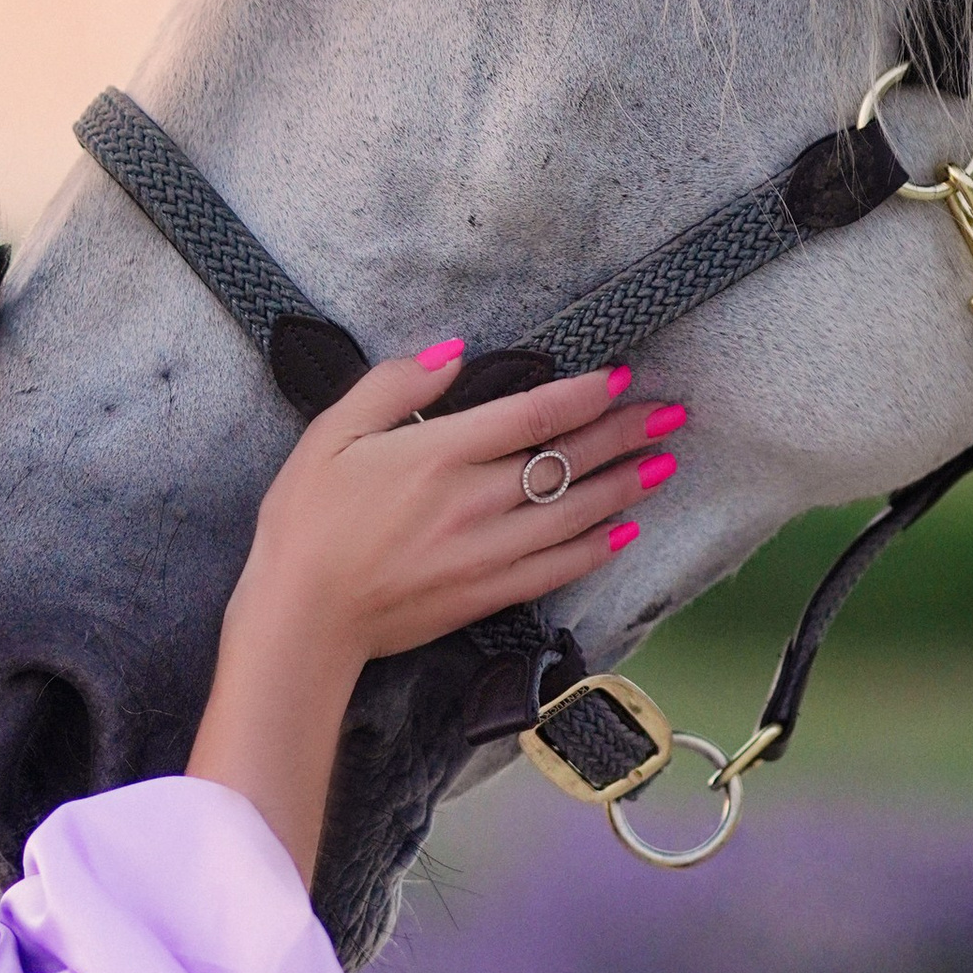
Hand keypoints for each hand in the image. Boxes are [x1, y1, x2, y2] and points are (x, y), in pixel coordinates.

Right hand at [232, 348, 660, 673]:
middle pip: (566, 459)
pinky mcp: (487, 595)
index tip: (620, 376)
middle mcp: (473, 501)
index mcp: (436, 453)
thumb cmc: (306, 524)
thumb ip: (392, 385)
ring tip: (665, 462)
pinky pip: (559, 568)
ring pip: (574, 512)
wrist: (301, 619)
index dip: (584, 393)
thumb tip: (452, 353)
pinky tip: (626, 529)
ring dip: (625, 486)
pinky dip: (597, 548)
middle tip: (671, 413)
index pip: (532, 414)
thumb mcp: (330, 435)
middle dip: (625, 432)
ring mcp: (486, 552)